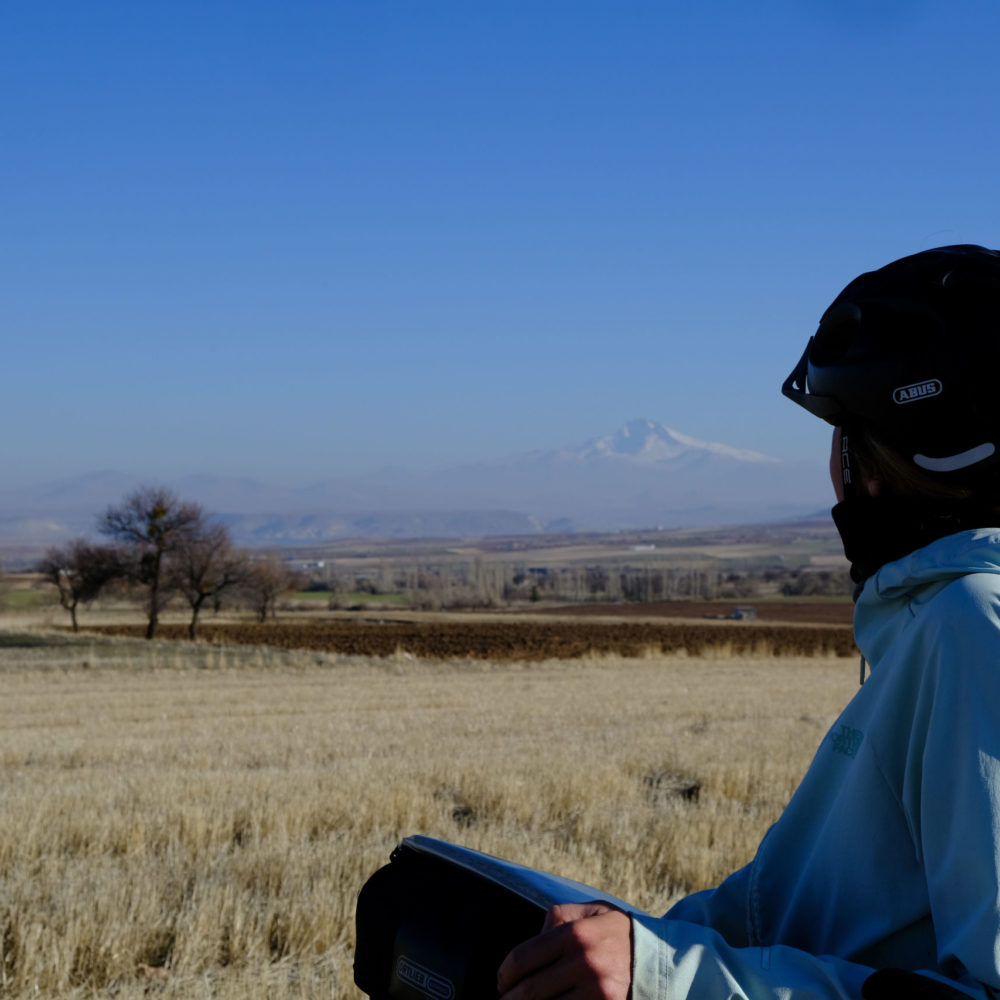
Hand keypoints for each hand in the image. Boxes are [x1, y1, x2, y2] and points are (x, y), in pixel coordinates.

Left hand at [496, 901, 631, 999]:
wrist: (664, 960)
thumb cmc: (620, 934)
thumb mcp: (593, 912)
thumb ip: (560, 916)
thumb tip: (534, 935)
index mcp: (575, 934)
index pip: (523, 958)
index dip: (505, 974)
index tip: (502, 982)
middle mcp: (584, 963)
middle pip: (530, 991)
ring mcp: (597, 992)